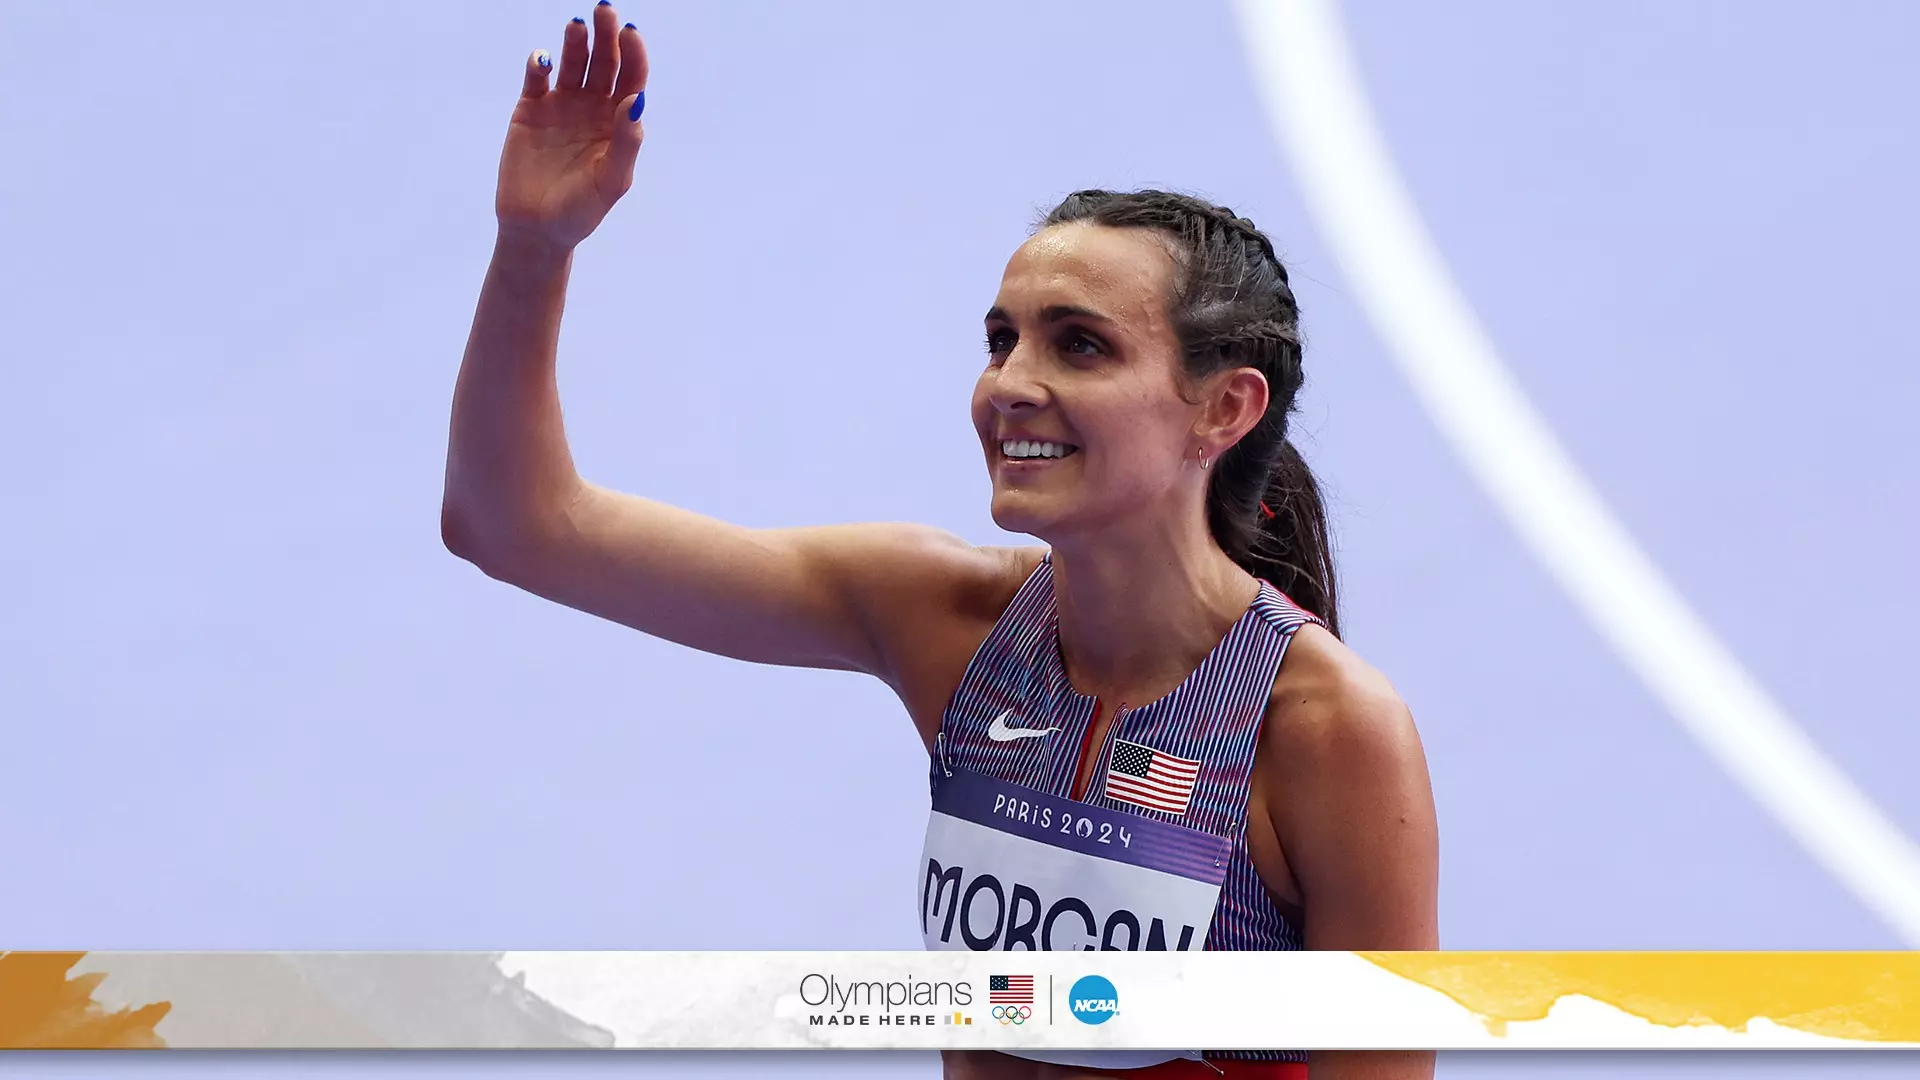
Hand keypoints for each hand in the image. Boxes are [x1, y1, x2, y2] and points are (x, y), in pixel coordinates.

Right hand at [495, 3, 648, 251]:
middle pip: (604, 62)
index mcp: (618, 122)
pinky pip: (537, 77)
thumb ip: (626, 142)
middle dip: (607, 35)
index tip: (630, 33)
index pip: (631, 78)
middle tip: (605, 10)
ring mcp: (561, 105)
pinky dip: (540, 64)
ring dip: (576, 42)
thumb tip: (636, 100)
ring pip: (573, 63)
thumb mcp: (610, 181)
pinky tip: (545, 61)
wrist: (537, 229)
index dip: (634, 54)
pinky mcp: (530, 108)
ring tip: (577, 26)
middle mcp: (593, 107)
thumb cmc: (581, 211)